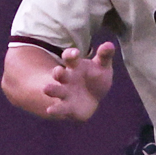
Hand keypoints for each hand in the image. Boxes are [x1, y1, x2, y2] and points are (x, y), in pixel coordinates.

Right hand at [2, 40, 116, 121]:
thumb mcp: (102, 66)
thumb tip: (110, 44)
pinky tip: (50, 110)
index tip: (75, 53)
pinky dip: (55, 109)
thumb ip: (104, 56)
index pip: (69, 57)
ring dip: (52, 89)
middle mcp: (66, 78)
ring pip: (56, 90)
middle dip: (58, 72)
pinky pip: (60, 108)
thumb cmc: (95, 78)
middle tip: (58, 71)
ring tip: (46, 89)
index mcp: (75, 66)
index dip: (71, 54)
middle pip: (59, 73)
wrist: (90, 99)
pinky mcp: (66, 107)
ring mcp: (65, 93)